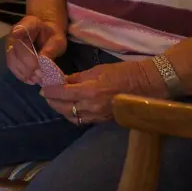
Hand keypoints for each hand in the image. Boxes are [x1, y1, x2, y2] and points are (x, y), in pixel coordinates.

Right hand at [5, 15, 66, 84]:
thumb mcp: (57, 40)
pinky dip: (20, 75)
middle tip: (41, 75)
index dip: (18, 30)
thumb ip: (51, 49)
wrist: (44, 34)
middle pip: (17, 48)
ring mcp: (10, 43)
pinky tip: (30, 80)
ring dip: (24, 72)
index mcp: (30, 23)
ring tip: (37, 80)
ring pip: (12, 59)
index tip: (16, 34)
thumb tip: (43, 62)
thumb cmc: (52, 36)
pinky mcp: (10, 54)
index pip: (22, 26)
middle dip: (28, 64)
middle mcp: (15, 32)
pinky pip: (12, 65)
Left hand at [40, 60, 162, 125]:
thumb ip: (78, 78)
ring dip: (61, 110)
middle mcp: (92, 107)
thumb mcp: (98, 70)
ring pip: (72, 117)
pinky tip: (71, 108)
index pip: (62, 94)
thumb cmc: (124, 72)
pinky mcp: (104, 120)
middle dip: (52, 102)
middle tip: (46, 94)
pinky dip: (73, 115)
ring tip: (56, 102)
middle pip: (64, 108)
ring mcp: (98, 116)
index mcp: (90, 91)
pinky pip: (83, 120)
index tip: (43, 88)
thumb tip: (62, 81)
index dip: (50, 91)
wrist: (148, 85)